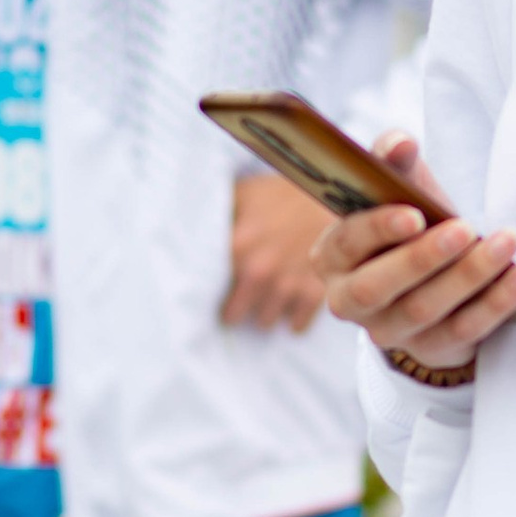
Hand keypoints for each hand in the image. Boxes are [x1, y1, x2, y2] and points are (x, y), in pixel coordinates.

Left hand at [220, 172, 332, 331]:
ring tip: (263, 303)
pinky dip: (293, 320)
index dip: (205, 290)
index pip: (205, 287)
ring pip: (264, 321)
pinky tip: (289, 311)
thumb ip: (215, 215)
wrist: (333, 193)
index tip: (207, 292)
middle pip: (234, 314)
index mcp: (236, 245)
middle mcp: (259, 271)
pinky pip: (297, 324)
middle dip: (235, 309)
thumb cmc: (282, 192)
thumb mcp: (243, 193)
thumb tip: (182, 229)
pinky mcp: (314, 292)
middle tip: (236, 304)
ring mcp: (288, 284)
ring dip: (263, 314)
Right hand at [308, 131, 515, 372]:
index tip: (415, 214)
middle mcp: (350, 300)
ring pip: (424, 309)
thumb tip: (399, 143)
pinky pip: (465, 330)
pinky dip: (498, 301)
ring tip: (507, 241)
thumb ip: (392, 163)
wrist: (430, 279)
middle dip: (424, 257)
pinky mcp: (431, 348)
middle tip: (464, 228)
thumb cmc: (409, 223)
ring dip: (470, 275)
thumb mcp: (398, 191)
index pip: (347, 243)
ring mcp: (389, 331)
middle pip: (378, 286)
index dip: (378, 230)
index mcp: (332, 257)